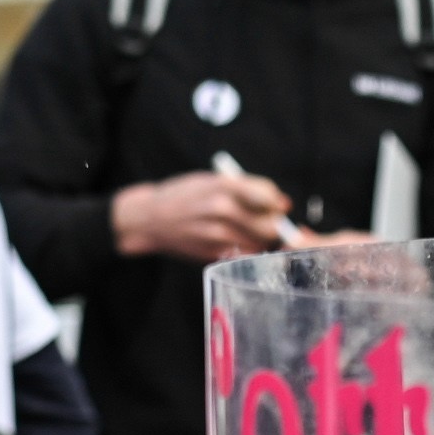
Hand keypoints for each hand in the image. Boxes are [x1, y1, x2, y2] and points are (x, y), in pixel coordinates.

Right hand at [113, 169, 292, 259]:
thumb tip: (282, 203)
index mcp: (223, 186)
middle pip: (270, 224)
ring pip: (260, 242)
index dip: (275, 201)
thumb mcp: (212, 180)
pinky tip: (237, 240)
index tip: (274, 203)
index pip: (268, 195)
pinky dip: (248, 249)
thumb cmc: (184, 195)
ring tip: (247, 229)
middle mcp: (221, 210)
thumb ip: (247, 188)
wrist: (151, 219)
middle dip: (274, 223)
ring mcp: (217, 234)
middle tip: (266, 220)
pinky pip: (245, 254)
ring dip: (261, 238)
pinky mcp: (213, 253)